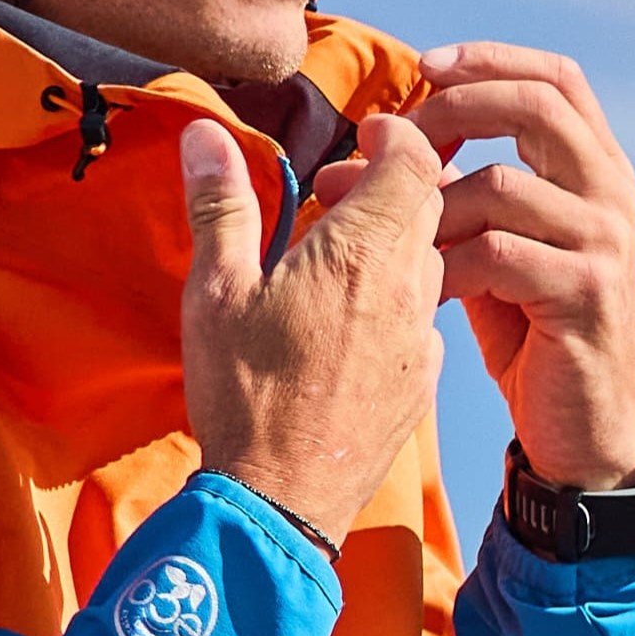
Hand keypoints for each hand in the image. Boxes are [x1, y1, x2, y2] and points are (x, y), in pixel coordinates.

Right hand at [177, 111, 446, 549]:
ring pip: (429, 261)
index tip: (362, 135)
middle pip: (429, 205)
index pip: (414, 159)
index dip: (394, 134)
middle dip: (390, 184)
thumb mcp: (216, 293)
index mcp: (362, 251)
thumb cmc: (244, 394)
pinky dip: (398, 300)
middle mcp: (409, 288)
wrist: (282, 503)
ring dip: (394, 244)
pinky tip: (352, 321)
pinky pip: (424, 318)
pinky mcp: (422, 383)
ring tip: (337, 257)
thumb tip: (205, 132)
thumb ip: (220, 206)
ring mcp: (422, 339)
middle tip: (336, 193)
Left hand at [415, 44, 634, 496]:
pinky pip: (498, 253)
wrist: (584, 433)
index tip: (426, 66)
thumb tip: (369, 137)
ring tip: (386, 239)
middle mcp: (612, 195)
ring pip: (503, 184)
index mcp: (597, 171)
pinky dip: (445, 266)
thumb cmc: (533, 337)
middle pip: (537, 106)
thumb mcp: (493, 250)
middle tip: (393, 142)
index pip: (557, 79)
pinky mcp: (587, 293)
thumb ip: (452, 193)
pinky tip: (419, 292)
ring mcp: (606, 243)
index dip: (491, 60)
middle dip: (455, 111)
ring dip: (430, 207)